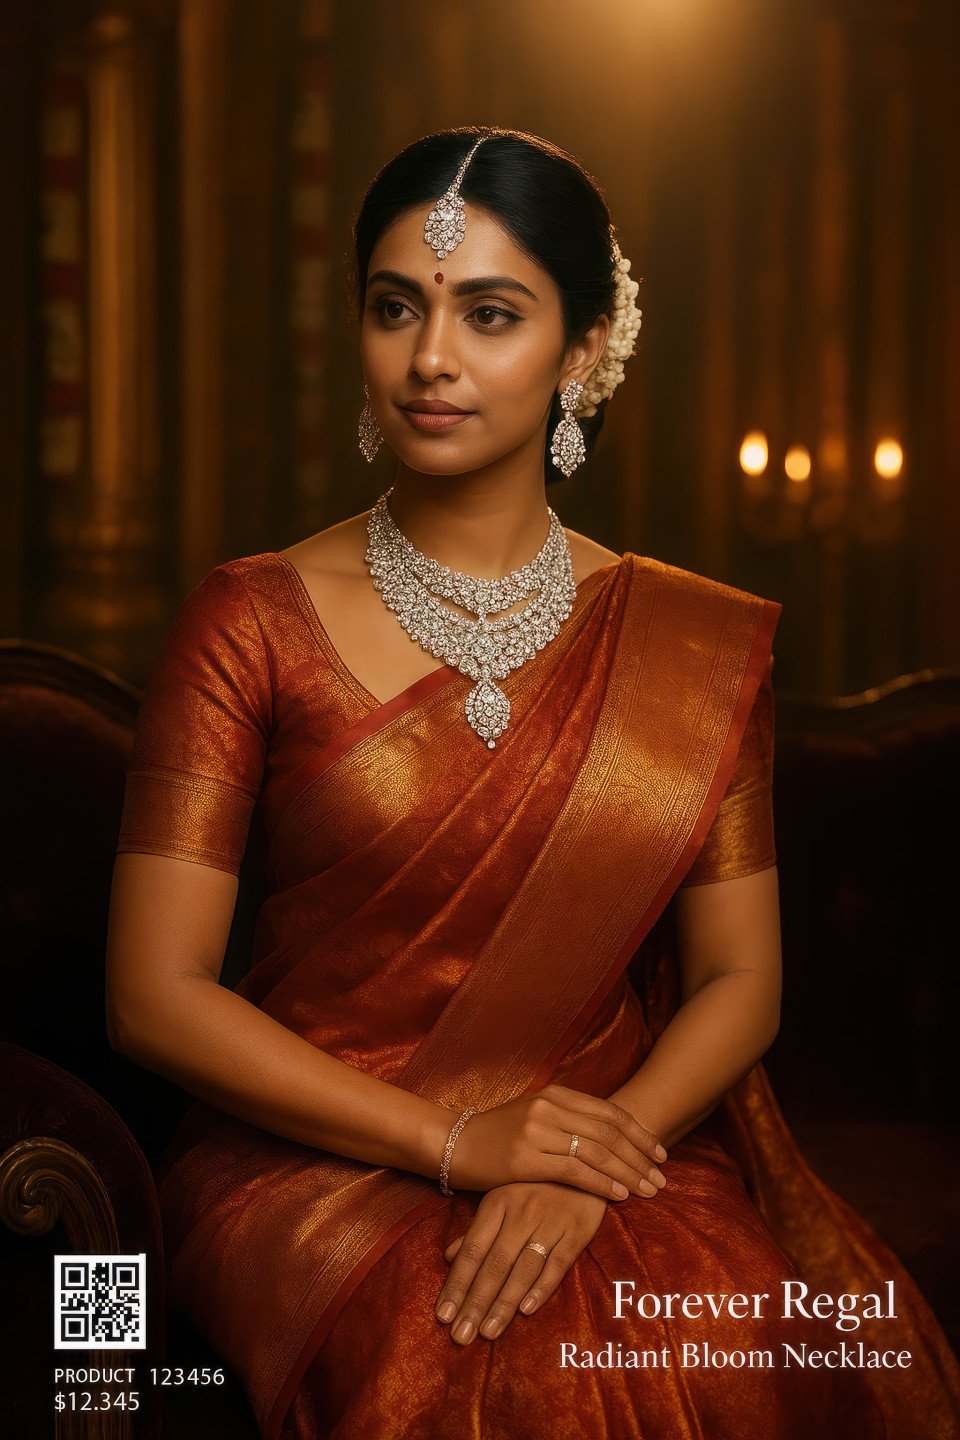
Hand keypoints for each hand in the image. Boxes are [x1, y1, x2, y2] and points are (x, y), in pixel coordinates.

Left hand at [435, 1182, 610, 1344]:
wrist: (585, 1158)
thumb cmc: (537, 1182)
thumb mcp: (503, 1196)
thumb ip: (477, 1228)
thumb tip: (448, 1257)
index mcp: (498, 1203)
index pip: (473, 1250)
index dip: (457, 1283)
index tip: (442, 1315)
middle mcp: (521, 1213)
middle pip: (494, 1264)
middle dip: (475, 1302)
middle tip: (460, 1336)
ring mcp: (550, 1222)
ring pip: (523, 1268)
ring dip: (504, 1303)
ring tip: (487, 1332)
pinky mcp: (577, 1230)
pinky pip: (558, 1263)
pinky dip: (542, 1287)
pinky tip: (526, 1310)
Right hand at [447, 1083, 667, 1202]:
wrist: (453, 1144)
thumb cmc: (497, 1135)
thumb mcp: (535, 1115)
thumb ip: (569, 1119)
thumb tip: (611, 1135)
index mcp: (555, 1094)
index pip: (609, 1112)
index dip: (639, 1133)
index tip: (661, 1151)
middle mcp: (549, 1108)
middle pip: (609, 1132)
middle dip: (641, 1156)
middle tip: (663, 1177)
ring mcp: (537, 1132)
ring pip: (597, 1152)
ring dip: (629, 1173)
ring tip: (650, 1189)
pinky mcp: (525, 1159)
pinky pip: (575, 1172)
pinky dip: (602, 1184)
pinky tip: (620, 1195)